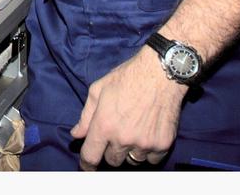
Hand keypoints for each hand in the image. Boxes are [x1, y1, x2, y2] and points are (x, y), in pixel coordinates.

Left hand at [70, 49, 184, 169]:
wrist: (161, 73)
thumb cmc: (127, 77)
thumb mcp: (98, 90)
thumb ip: (86, 116)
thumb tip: (76, 134)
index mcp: (104, 125)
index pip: (91, 157)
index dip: (87, 164)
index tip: (88, 166)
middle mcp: (123, 138)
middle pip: (112, 161)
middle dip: (111, 151)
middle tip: (117, 134)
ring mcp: (144, 143)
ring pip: (133, 160)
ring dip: (130, 151)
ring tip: (134, 131)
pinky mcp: (162, 144)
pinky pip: (152, 159)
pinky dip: (149, 151)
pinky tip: (148, 134)